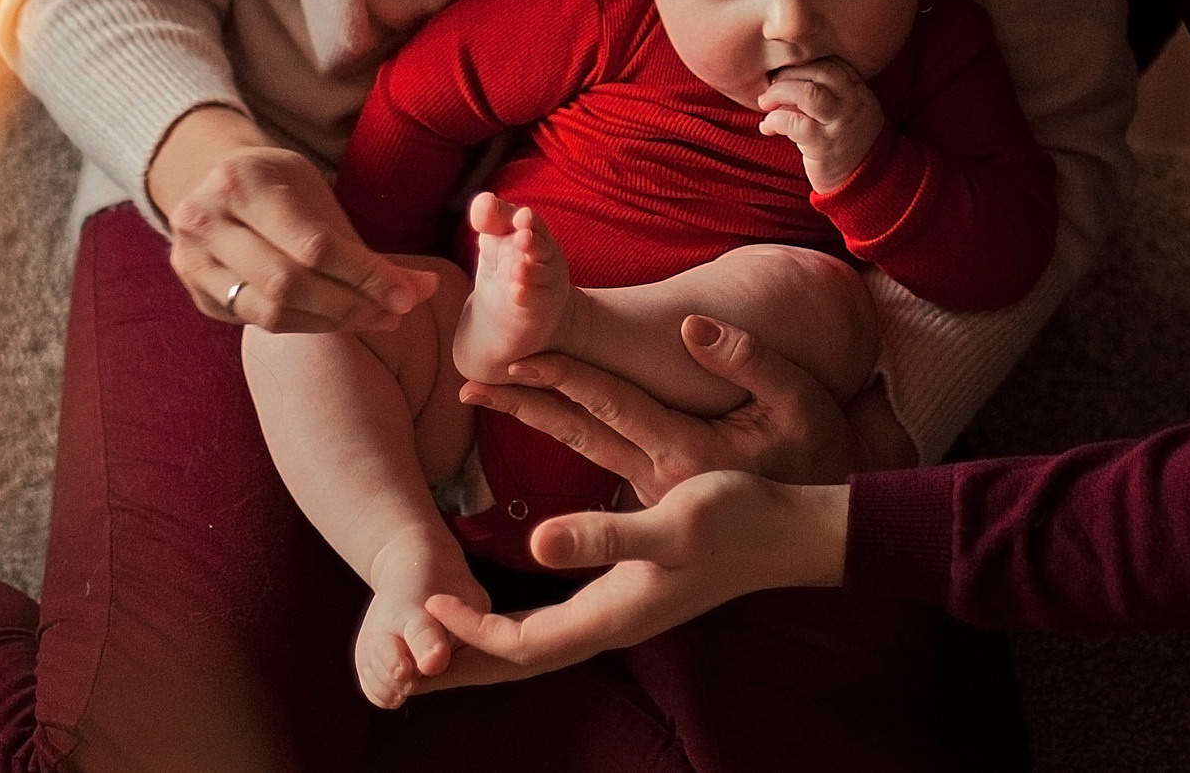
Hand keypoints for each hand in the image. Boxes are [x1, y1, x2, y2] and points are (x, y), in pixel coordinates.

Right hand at [154, 106, 435, 331]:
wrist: (211, 179)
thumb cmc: (278, 186)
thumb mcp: (316, 194)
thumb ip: (362, 244)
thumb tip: (426, 289)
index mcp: (239, 182)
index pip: (313, 245)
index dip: (365, 275)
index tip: (408, 295)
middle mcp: (203, 221)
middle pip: (289, 283)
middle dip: (351, 304)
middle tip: (396, 314)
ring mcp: (192, 261)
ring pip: (270, 312)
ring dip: (332, 322)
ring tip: (374, 319)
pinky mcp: (197, 295)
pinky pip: (258, 323)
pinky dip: (305, 326)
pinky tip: (337, 321)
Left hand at [408, 471, 848, 693]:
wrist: (789, 532)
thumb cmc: (737, 520)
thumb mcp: (673, 521)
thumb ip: (605, 534)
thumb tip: (536, 546)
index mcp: (614, 614)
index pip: (523, 641)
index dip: (469, 631)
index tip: (423, 608)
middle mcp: (611, 623)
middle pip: (520, 658)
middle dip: (462, 664)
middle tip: (400, 668)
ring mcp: (620, 613)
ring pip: (534, 645)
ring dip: (482, 649)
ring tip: (432, 648)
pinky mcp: (628, 596)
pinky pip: (552, 626)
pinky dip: (513, 628)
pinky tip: (495, 613)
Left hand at [460, 313, 875, 501]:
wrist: (824, 530)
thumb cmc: (819, 454)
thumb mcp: (799, 404)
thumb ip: (748, 360)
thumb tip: (692, 323)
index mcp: (690, 456)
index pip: (612, 407)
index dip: (563, 377)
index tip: (516, 355)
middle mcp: (661, 483)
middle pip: (579, 436)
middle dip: (521, 407)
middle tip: (468, 383)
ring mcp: (655, 500)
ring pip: (581, 456)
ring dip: (533, 422)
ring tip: (481, 395)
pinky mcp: (654, 510)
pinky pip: (595, 472)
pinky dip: (558, 438)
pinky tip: (529, 421)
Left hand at [756, 59, 883, 191]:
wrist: (868, 184)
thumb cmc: (848, 144)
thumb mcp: (847, 113)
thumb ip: (827, 94)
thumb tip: (784, 78)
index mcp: (859, 92)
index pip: (831, 62)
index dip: (804, 62)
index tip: (786, 70)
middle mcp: (853, 104)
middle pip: (819, 72)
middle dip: (788, 73)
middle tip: (771, 84)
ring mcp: (840, 125)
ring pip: (808, 94)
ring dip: (779, 93)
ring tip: (765, 102)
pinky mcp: (825, 147)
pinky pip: (795, 124)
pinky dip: (774, 120)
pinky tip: (767, 127)